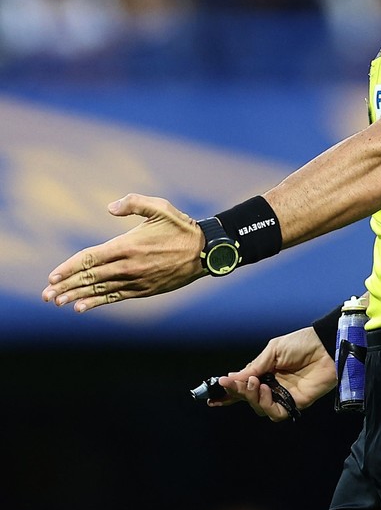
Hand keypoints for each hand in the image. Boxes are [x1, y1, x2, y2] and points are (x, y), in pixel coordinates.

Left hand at [42, 194, 204, 311]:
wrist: (205, 252)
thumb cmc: (180, 227)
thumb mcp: (159, 207)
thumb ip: (133, 202)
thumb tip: (110, 207)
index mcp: (127, 246)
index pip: (90, 259)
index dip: (69, 268)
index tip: (52, 276)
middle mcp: (128, 266)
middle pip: (90, 278)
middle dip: (65, 286)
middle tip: (45, 295)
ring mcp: (136, 281)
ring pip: (99, 291)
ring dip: (76, 296)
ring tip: (56, 302)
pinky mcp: (143, 290)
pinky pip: (115, 298)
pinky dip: (97, 302)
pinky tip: (81, 307)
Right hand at [216, 327, 337, 420]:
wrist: (325, 347)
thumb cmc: (301, 344)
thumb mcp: (273, 350)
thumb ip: (254, 367)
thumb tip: (231, 378)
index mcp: (265, 372)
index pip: (243, 386)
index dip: (228, 393)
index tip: (212, 398)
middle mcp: (273, 386)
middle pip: (248, 398)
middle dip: (238, 392)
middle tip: (235, 383)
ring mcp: (284, 395)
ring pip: (260, 408)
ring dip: (252, 398)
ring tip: (255, 384)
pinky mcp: (296, 403)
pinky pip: (277, 412)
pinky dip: (268, 405)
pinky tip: (267, 391)